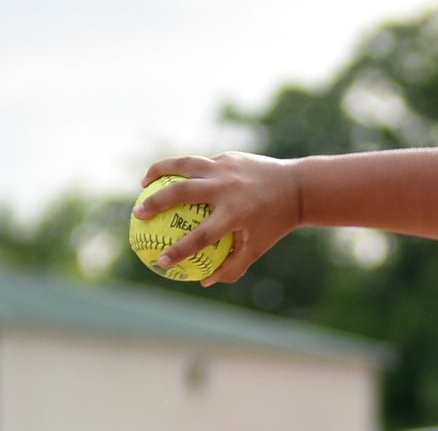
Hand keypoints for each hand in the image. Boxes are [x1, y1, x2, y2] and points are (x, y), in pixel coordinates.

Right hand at [134, 152, 302, 285]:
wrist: (298, 187)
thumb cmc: (276, 221)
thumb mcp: (258, 246)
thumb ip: (232, 266)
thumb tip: (203, 282)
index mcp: (235, 214)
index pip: (199, 237)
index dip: (177, 252)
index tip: (160, 263)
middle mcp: (227, 188)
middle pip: (181, 193)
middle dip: (154, 202)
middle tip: (137, 214)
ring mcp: (227, 168)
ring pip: (184, 165)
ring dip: (160, 171)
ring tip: (144, 183)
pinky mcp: (229, 157)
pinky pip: (201, 164)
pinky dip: (185, 170)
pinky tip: (173, 178)